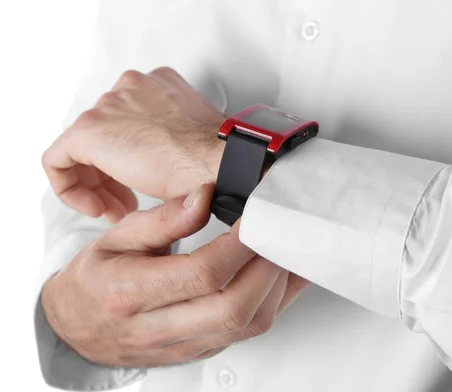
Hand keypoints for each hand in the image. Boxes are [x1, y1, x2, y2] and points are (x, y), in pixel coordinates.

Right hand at [41, 186, 309, 366]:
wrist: (76, 325)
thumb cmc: (97, 278)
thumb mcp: (117, 237)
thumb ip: (162, 219)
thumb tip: (204, 196)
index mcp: (131, 292)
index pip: (200, 274)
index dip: (238, 246)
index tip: (256, 219)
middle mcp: (157, 328)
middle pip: (233, 308)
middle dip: (267, 269)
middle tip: (278, 234)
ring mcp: (183, 345)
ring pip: (247, 326)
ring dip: (276, 287)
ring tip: (282, 250)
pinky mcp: (201, 350)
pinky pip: (248, 332)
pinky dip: (273, 301)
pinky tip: (280, 275)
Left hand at [42, 67, 224, 222]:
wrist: (218, 162)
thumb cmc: (215, 157)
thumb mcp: (195, 138)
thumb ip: (172, 136)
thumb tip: (162, 159)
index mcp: (158, 83)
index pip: (127, 118)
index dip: (131, 156)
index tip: (143, 180)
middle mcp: (130, 86)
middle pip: (104, 134)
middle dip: (113, 173)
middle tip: (129, 202)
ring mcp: (108, 105)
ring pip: (83, 149)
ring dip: (98, 185)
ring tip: (117, 210)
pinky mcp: (88, 130)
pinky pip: (58, 161)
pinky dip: (70, 188)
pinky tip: (96, 207)